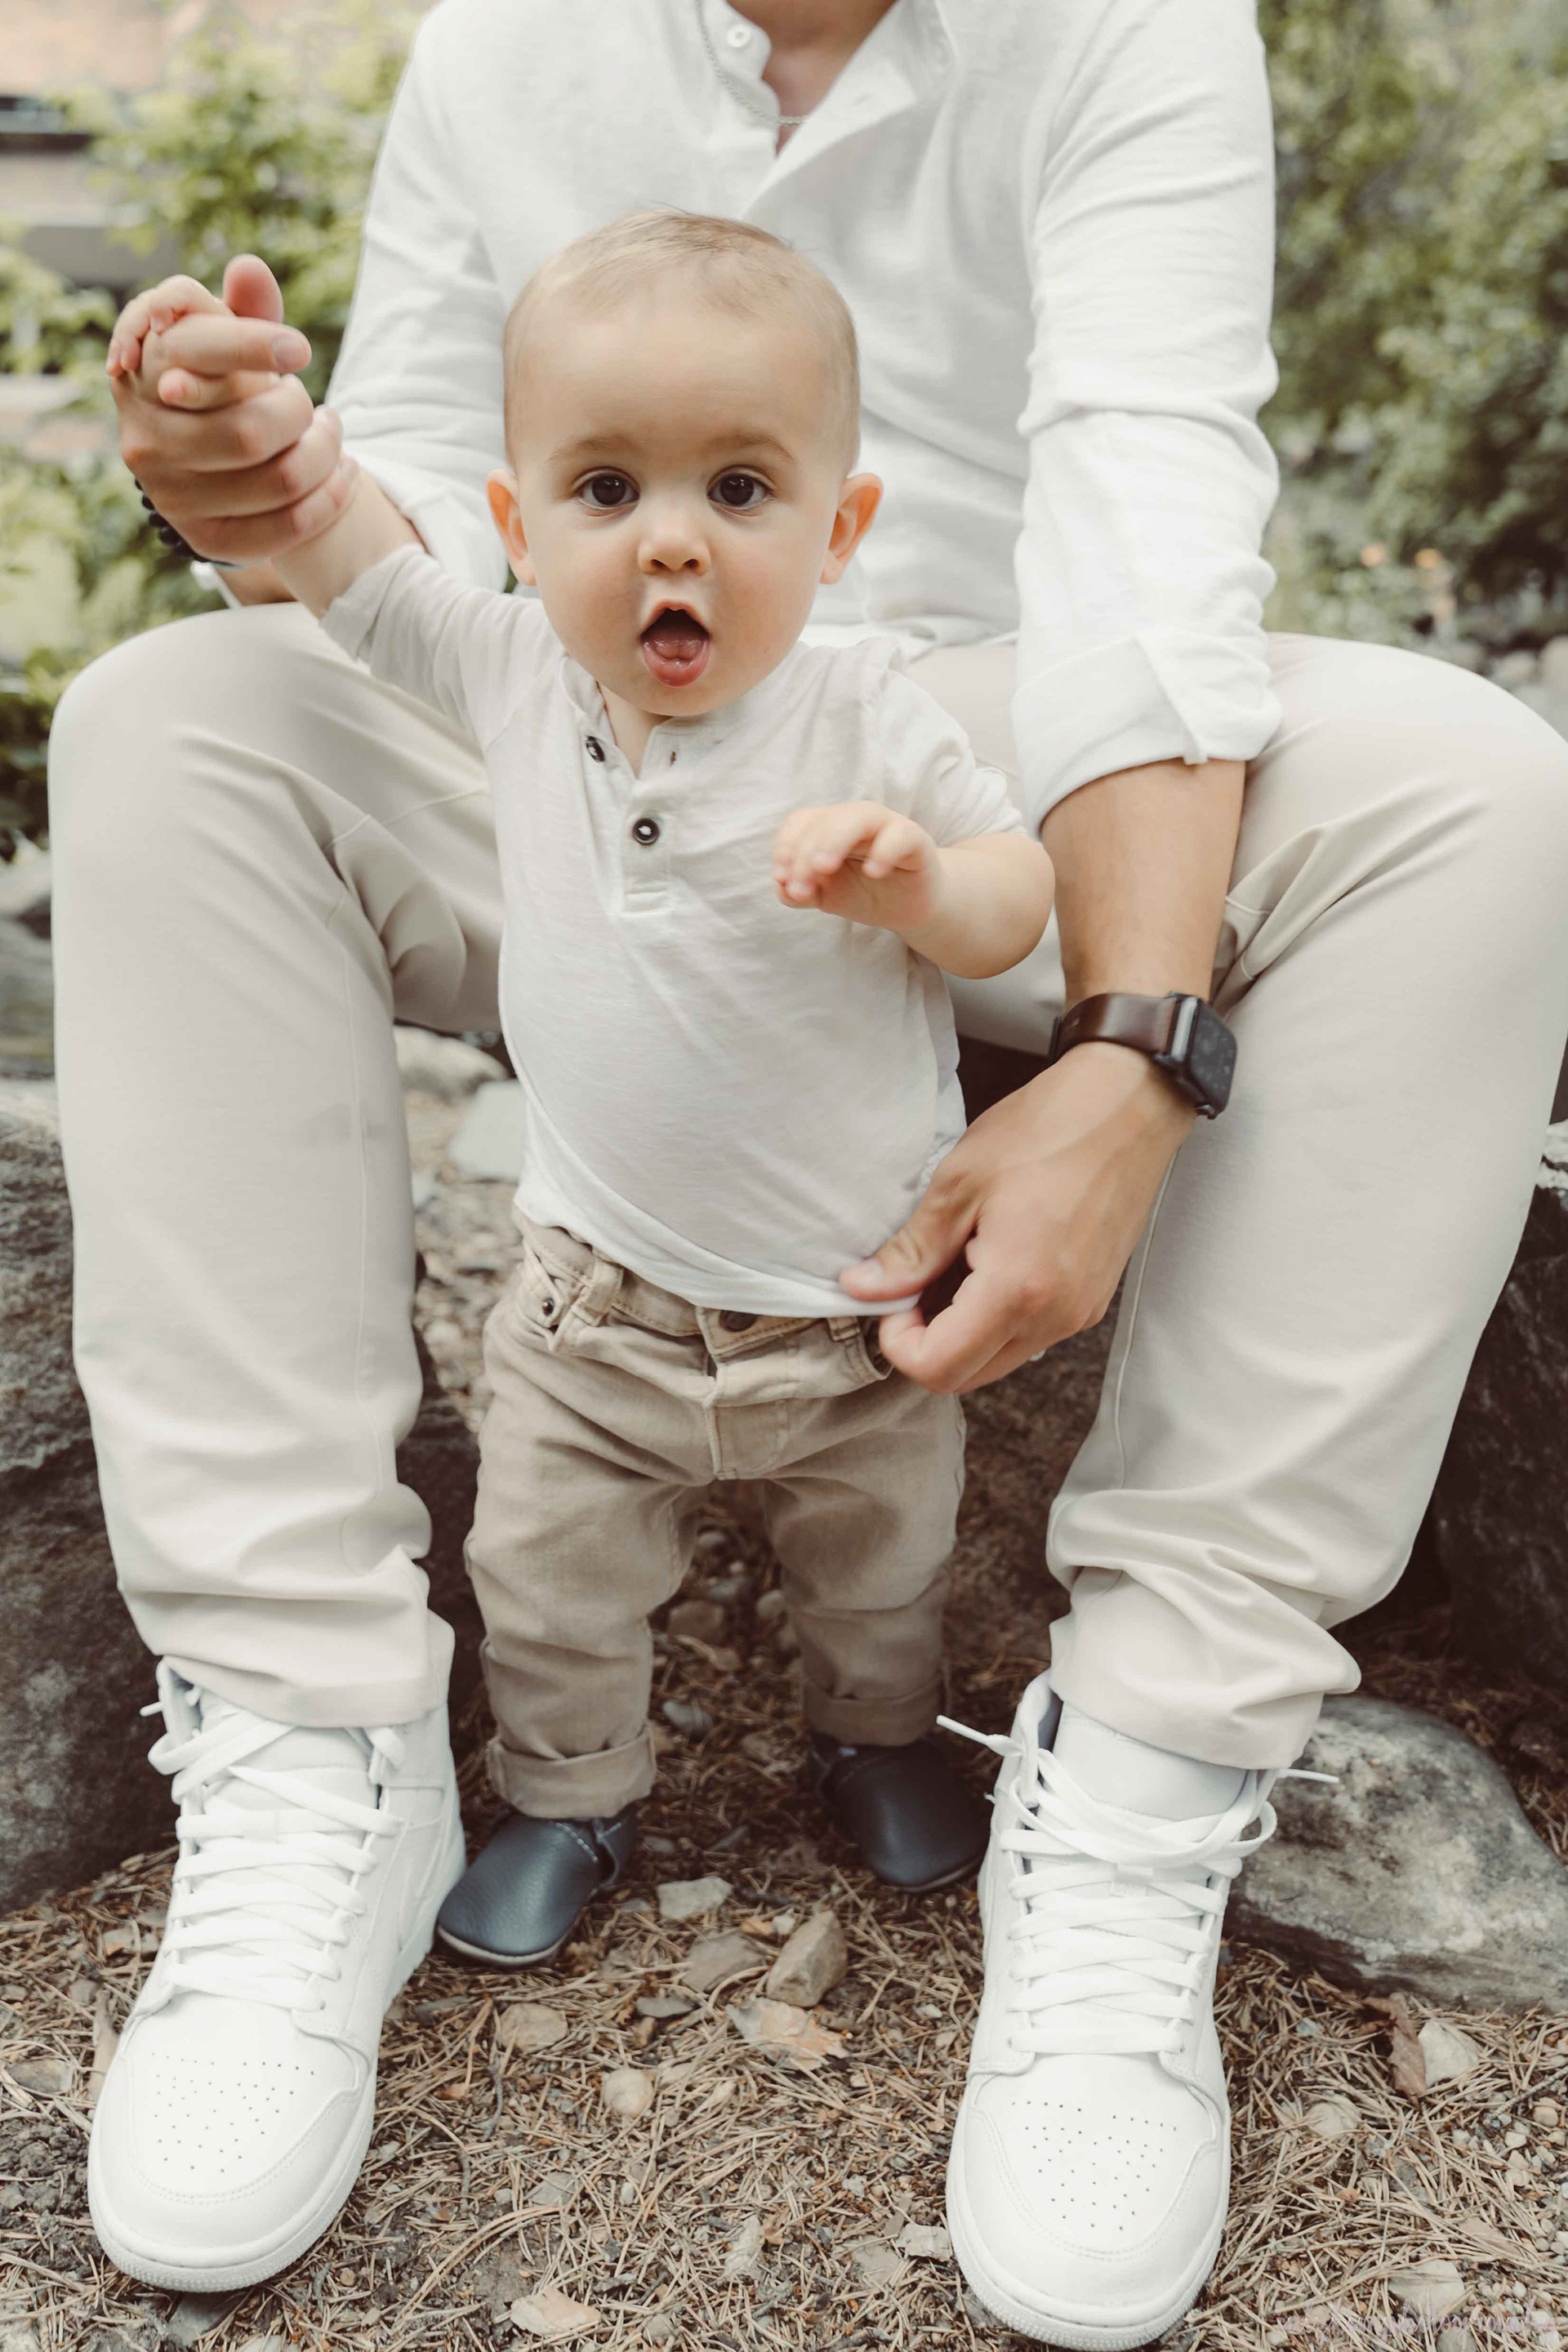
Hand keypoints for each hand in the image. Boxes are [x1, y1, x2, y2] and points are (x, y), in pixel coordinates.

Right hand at [106, 255, 354, 564]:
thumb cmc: (225, 384)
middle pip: (253, 430)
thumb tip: (250, 267)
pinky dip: (331, 498)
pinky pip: (287, 527)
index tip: (300, 350)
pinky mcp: (204, 540)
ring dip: (327, 453)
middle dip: (301, 412)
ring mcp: (171, 495)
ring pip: (281, 479)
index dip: (253, 346)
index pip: (196, 352)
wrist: (213, 462)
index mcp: (147, 372)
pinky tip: (345, 472)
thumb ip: (246, 310)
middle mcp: (146, 438)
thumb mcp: (232, 341)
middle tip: (316, 404)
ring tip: (332, 433)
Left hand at [773, 801, 942, 934]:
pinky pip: (900, 836)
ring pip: (858, 817)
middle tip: (800, 888)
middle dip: (804, 854)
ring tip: (824, 869)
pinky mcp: (915, 840)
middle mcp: (856, 819)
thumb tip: (783, 888)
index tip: (781, 878)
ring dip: (834, 841)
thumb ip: (800, 892)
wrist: (908, 909)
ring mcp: (887, 826)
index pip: (800, 822)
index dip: (786, 846)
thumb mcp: (824, 895)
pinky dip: (885, 851)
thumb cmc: (864, 893)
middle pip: (824, 821)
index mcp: (829, 826)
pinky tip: (873, 872)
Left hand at [838, 1043, 1195, 1392]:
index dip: (899, 1344)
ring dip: (963, 1330)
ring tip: (952, 1264)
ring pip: (1000, 1358)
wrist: (1131, 1105)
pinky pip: (1031, 1334)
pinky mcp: (1092, 1300)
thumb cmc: (1051, 1129)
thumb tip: (863, 1287)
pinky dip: (997, 1316)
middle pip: (969, 1376)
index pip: (940, 1368)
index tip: (890, 1299)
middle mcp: (1055, 1317)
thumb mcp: (961, 1182)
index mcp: (1018, 1290)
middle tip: (913, 1285)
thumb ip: (911, 1249)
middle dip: (927, 1343)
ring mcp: (1079, 1313)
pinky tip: (988, 1261)